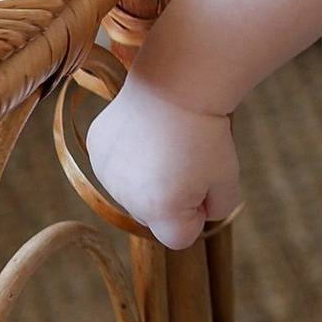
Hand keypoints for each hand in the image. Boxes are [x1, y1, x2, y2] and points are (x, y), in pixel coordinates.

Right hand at [86, 72, 241, 250]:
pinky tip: (146, 132)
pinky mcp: (95, 148)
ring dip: (149, 177)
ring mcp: (104, 172)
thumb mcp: (227, 179)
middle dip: (171, 197)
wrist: (177, 83)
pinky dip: (131, 156)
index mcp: (159, 210)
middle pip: (153, 216)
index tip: (205, 186)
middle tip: (188, 159)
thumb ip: (217, 209)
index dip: (197, 216)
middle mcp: (125, 197)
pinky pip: (116, 166)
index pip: (178, 238)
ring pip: (132, 191)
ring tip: (166, 143)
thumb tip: (200, 214)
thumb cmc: (207, 134)